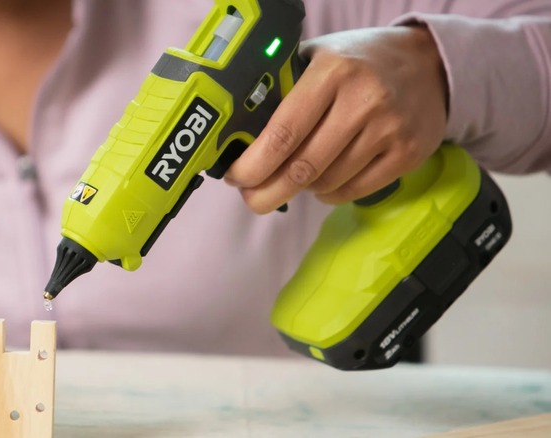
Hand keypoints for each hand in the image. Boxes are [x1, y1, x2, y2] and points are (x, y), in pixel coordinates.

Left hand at [225, 25, 447, 211]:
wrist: (431, 64)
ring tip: (292, 178)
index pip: (283, 132)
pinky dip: (328, 194)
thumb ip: (284, 86)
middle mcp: (363, 100)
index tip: (236, 176)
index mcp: (332, 72)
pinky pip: (352, 191)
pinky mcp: (407, 154)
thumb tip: (243, 134)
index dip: (253, 164)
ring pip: (326, 182)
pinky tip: (321, 182)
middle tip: (252, 198)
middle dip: (267, 191)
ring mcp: (389, 130)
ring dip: (300, 189)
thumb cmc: (361, 62)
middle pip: (302, 167)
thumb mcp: (320, 56)